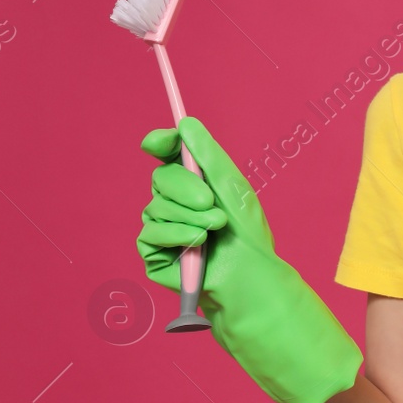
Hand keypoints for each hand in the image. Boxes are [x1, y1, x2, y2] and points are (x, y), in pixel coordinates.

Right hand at [138, 116, 361, 402]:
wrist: (251, 279)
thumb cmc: (247, 235)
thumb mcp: (232, 188)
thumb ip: (207, 155)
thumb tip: (185, 123)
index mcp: (195, 184)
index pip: (166, 154)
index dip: (160, 143)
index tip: (160, 140)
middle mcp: (175, 204)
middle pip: (159, 178)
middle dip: (184, 187)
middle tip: (211, 203)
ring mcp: (162, 229)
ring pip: (155, 206)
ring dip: (188, 216)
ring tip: (215, 230)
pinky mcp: (155, 256)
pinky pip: (151, 234)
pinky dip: (176, 235)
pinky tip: (197, 244)